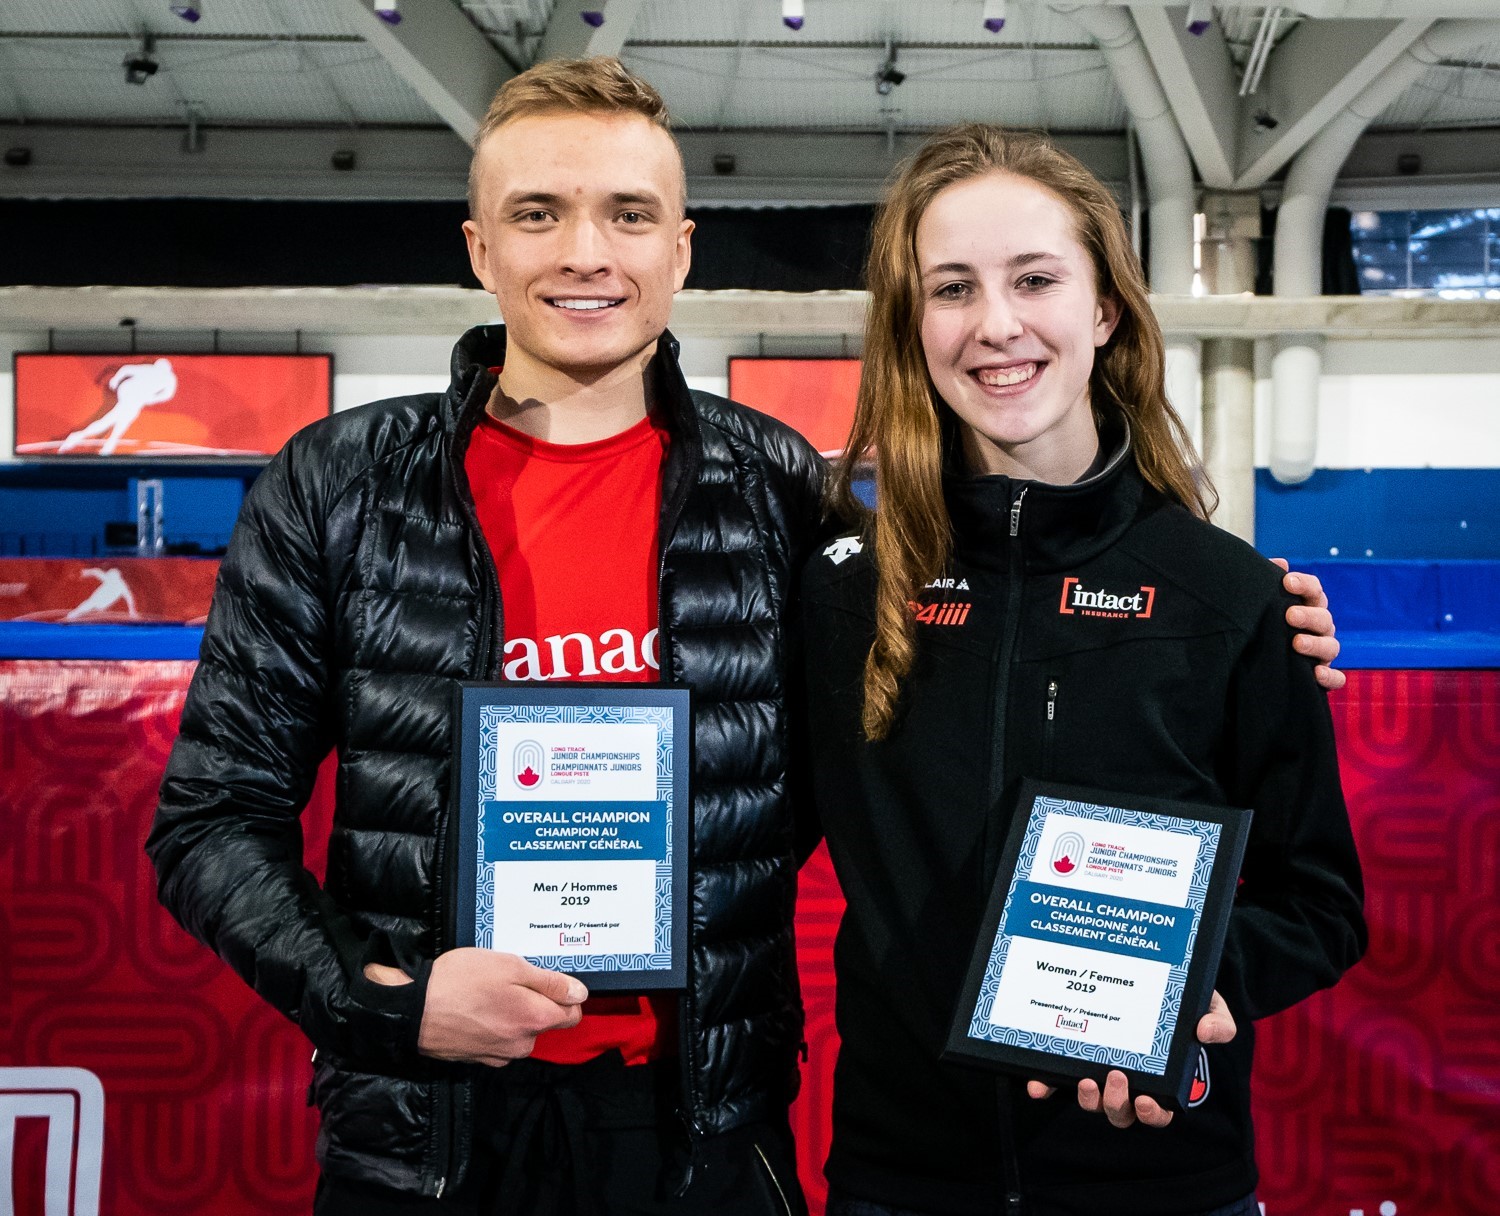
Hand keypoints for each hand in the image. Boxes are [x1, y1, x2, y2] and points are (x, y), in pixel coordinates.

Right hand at [364, 948, 586, 1067]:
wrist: (413, 1010)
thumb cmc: (461, 981)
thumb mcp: (510, 967)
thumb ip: (549, 982)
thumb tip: (580, 993)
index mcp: (535, 1020)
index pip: (572, 1013)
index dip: (564, 993)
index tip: (546, 979)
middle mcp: (523, 1045)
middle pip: (545, 1022)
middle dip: (535, 1002)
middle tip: (510, 979)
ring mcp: (500, 1055)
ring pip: (521, 1032)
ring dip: (513, 1014)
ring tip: (489, 992)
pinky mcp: (479, 1059)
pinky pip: (500, 1040)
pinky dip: (494, 1026)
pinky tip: (477, 1009)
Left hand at [1026, 990, 1236, 1127]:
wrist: (1151, 976)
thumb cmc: (1182, 999)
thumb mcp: (1207, 1006)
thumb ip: (1218, 1021)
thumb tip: (1207, 1032)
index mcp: (1161, 1078)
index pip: (1160, 1110)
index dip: (1154, 1114)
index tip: (1147, 1102)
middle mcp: (1127, 1081)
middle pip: (1120, 1112)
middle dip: (1116, 1104)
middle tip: (1116, 1078)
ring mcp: (1098, 1070)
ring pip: (1090, 1100)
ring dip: (1086, 1099)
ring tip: (1085, 1080)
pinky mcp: (1072, 1056)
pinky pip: (1056, 1078)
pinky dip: (1045, 1085)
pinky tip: (1036, 1084)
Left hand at [1271, 558, 1343, 691]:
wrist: (1252, 660)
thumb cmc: (1261, 623)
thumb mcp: (1261, 604)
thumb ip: (1267, 584)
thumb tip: (1279, 563)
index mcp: (1307, 606)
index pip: (1314, 590)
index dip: (1303, 584)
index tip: (1286, 582)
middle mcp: (1319, 627)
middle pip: (1324, 617)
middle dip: (1308, 615)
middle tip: (1289, 615)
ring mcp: (1323, 652)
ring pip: (1331, 646)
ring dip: (1316, 644)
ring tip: (1296, 643)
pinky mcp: (1322, 676)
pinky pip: (1335, 678)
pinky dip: (1330, 677)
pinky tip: (1316, 674)